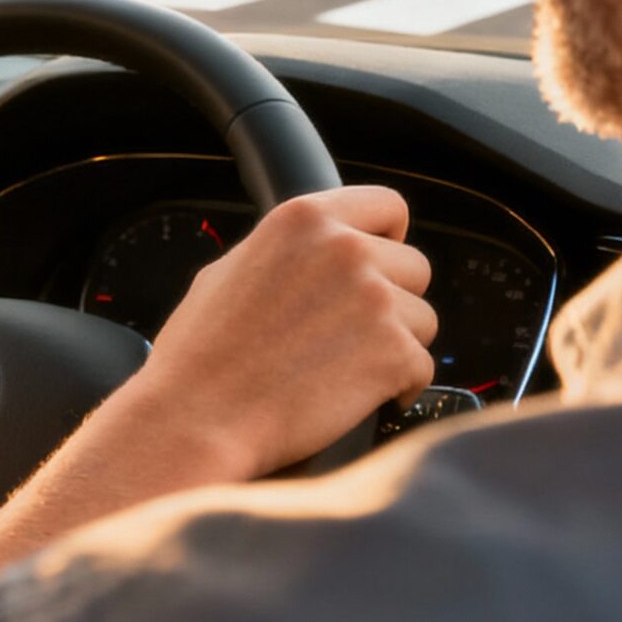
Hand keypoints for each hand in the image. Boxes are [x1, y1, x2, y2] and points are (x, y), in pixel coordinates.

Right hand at [126, 187, 434, 477]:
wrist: (198, 417)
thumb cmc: (201, 354)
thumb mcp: (228, 271)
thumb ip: (287, 252)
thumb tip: (317, 255)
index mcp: (303, 219)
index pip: (387, 205)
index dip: (389, 238)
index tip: (382, 262)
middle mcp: (345, 249)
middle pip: (414, 267)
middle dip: (391, 300)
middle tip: (349, 334)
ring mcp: (374, 300)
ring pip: (423, 320)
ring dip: (394, 345)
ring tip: (343, 369)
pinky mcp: (394, 352)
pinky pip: (423, 367)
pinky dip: (398, 387)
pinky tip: (355, 396)